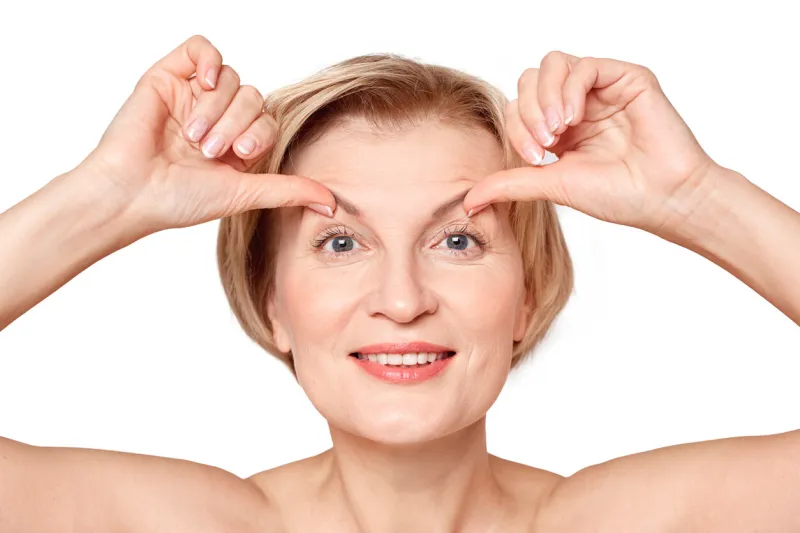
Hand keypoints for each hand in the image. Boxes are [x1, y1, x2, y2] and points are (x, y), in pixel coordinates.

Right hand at [78, 34, 334, 239]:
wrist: (132, 192)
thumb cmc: (180, 200)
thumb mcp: (244, 193)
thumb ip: (288, 190)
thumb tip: (331, 201)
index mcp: (234, 143)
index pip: (268, 119)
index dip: (259, 131)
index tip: (239, 153)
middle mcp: (216, 117)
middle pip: (252, 97)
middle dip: (237, 123)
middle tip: (210, 150)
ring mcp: (192, 96)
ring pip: (232, 78)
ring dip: (217, 108)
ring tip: (193, 136)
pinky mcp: (168, 77)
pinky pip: (201, 49)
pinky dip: (210, 63)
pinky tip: (204, 85)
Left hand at [463, 51, 720, 237]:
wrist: (662, 198)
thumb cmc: (617, 195)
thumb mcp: (552, 185)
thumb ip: (510, 183)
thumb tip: (468, 200)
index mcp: (558, 127)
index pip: (519, 105)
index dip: (517, 126)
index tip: (532, 157)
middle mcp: (577, 103)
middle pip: (530, 79)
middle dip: (527, 111)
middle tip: (542, 144)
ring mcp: (601, 89)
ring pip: (553, 65)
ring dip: (545, 97)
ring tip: (557, 131)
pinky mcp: (626, 78)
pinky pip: (585, 66)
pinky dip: (571, 89)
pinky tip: (573, 118)